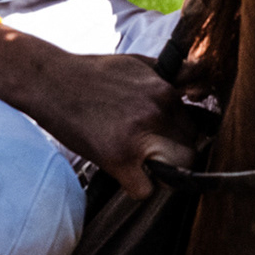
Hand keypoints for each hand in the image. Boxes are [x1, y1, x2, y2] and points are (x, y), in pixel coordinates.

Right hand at [0, 24, 194, 197]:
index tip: (172, 138)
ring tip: (142, 163)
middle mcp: (158, 111)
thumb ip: (174, 76)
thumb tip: (203, 81)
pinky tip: (126, 174)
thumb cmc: (95, 74)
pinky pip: (146, 190)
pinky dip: (138, 187)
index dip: (184, 134)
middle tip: (153, 151)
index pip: (196, 125)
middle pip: (191, 148)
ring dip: (163, 171)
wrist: (50, 81)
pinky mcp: (118, 158)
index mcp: (166, 90)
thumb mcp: (141, 64)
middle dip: (176, 152)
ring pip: (177, 169)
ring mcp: (139, 136)